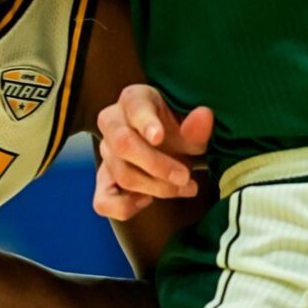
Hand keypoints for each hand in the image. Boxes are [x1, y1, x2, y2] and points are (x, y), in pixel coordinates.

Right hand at [93, 86, 213, 221]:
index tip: (159, 137)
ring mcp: (105, 152)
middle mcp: (113, 122)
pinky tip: (148, 200)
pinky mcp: (103, 180)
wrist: (170, 148)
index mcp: (135, 100)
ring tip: (186, 187)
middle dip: (157, 165)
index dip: (145, 122)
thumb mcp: (193, 128)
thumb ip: (197, 127)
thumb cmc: (180, 132)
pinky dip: (126, 207)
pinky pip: (103, 201)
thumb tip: (204, 115)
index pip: (134, 107)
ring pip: (121, 174)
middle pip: (122, 144)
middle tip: (186, 176)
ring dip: (156, 187)